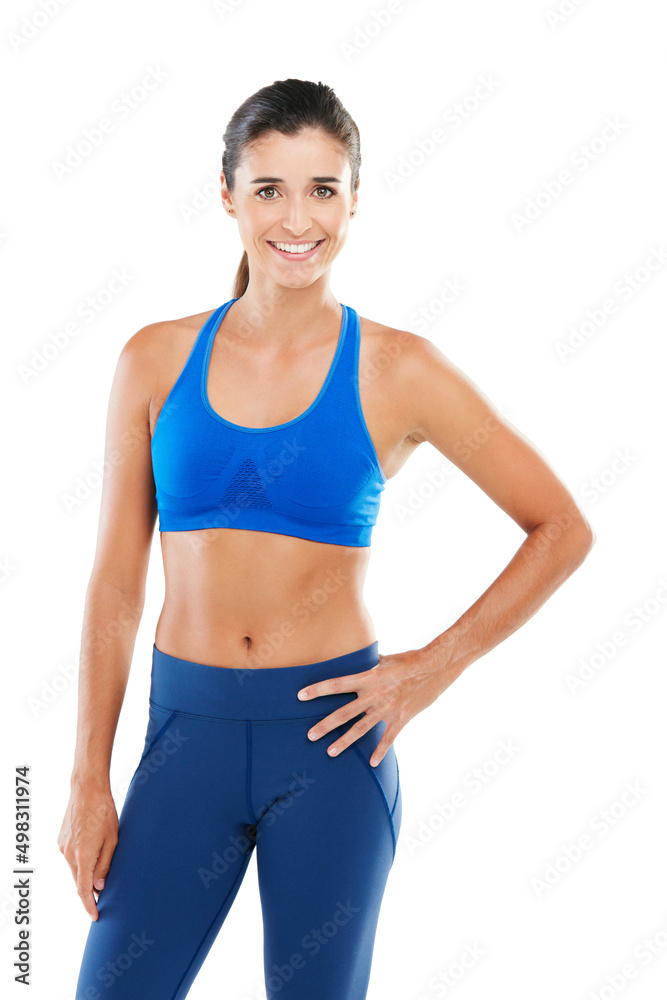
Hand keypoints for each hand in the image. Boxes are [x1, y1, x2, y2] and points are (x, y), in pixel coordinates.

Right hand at [57, 779, 118, 920]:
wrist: (87, 789)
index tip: (95, 916)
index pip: (83, 889)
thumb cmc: (104, 812)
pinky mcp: (61, 839)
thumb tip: (99, 887)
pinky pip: (70, 857)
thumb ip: (105, 864)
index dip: (89, 905)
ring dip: (84, 875)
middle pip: (78, 881)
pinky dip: (79, 862)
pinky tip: (91, 854)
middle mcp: (68, 853)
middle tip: (102, 899)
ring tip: (100, 875)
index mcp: (83, 855)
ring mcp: (62, 846)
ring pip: (74, 869)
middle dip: (88, 892)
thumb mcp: (112, 839)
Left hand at [296, 646, 446, 765]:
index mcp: (369, 678)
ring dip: (344, 742)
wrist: (436, 668)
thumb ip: (370, 663)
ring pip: (361, 729)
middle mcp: (374, 695)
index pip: (337, 684)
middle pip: (344, 712)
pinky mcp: (402, 718)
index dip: (318, 689)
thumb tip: (359, 659)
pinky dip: (380, 751)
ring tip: (329, 752)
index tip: (300, 695)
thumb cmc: (410, 660)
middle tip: (309, 735)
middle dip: (325, 725)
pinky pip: (388, 738)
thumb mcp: (387, 658)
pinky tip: (373, 763)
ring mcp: (388, 709)